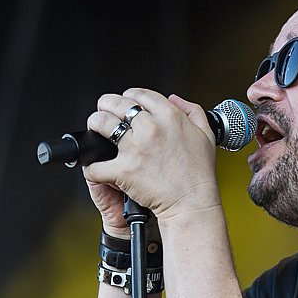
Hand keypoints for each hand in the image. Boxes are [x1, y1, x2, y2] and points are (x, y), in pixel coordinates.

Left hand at [83, 89, 220, 222]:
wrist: (192, 203)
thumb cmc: (199, 173)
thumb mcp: (205, 134)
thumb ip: (192, 111)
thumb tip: (174, 98)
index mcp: (170, 116)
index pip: (140, 94)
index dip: (128, 96)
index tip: (125, 102)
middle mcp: (151, 128)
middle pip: (116, 104)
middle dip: (106, 106)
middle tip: (103, 113)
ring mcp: (135, 148)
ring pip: (101, 124)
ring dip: (94, 126)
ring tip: (94, 132)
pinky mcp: (124, 170)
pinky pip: (96, 165)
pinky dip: (92, 167)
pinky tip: (95, 168)